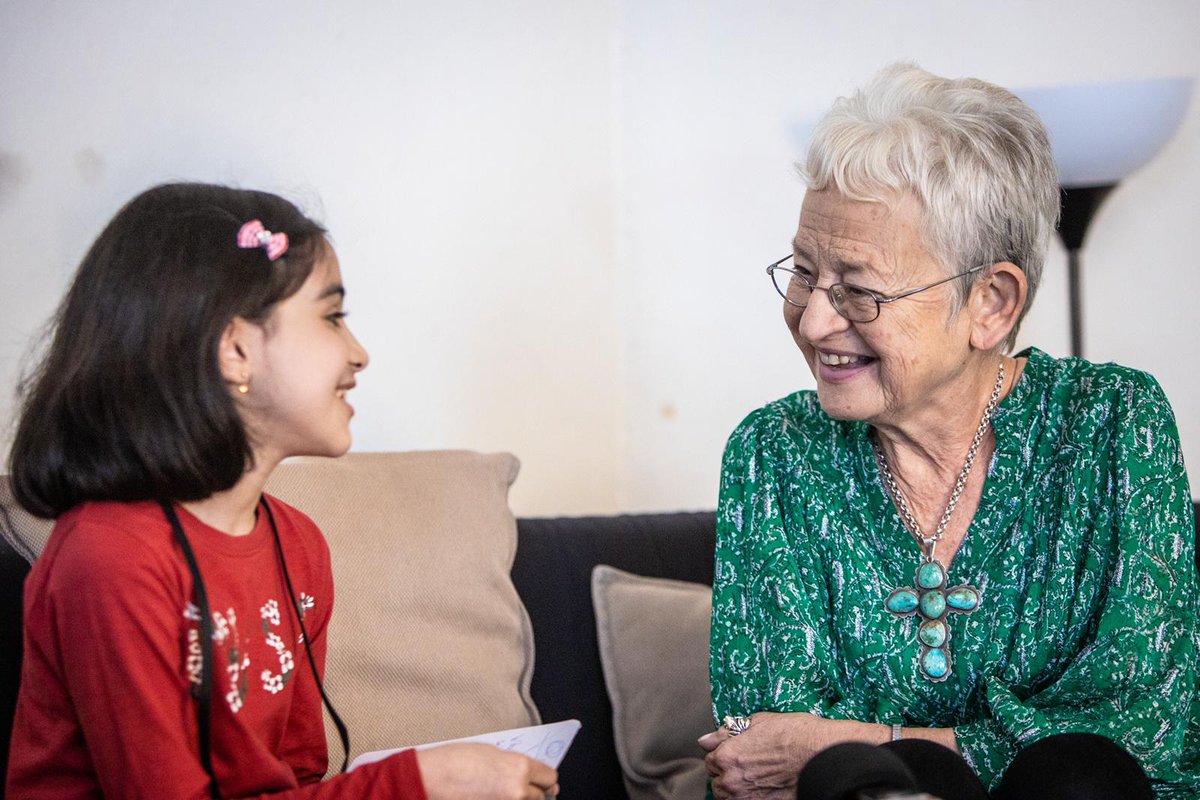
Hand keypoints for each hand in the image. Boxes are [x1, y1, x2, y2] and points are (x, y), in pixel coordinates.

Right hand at [415, 743, 558, 799]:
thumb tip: (527, 773)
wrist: (432, 779)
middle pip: (543, 796)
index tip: (545, 780)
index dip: (546, 778)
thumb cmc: (456, 761)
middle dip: (537, 792)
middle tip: (530, 790)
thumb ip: (514, 764)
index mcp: (520, 767)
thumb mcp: (492, 752)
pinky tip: (496, 798)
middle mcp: (518, 790)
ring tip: (510, 794)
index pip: (550, 777)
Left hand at [698, 711, 845, 799]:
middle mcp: (733, 781)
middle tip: (747, 762)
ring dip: (736, 786)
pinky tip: (763, 786)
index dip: (722, 753)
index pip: (709, 760)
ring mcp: (747, 798)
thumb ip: (727, 733)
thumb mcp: (758, 722)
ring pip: (728, 796)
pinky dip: (749, 796)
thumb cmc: (795, 734)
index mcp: (728, 756)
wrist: (823, 755)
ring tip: (754, 775)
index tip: (734, 750)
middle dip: (727, 770)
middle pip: (717, 780)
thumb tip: (706, 740)